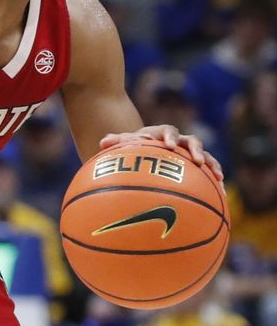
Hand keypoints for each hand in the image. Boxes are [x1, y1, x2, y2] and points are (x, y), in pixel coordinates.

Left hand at [99, 124, 223, 181]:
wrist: (147, 152)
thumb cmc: (135, 148)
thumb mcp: (126, 145)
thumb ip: (117, 142)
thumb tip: (102, 142)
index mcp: (162, 134)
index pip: (167, 130)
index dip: (169, 136)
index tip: (168, 145)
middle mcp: (179, 142)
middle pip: (192, 141)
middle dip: (196, 150)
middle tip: (198, 161)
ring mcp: (189, 154)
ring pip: (206, 156)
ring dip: (212, 164)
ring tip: (219, 177)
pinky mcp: (197, 167)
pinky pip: (209, 173)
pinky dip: (216, 181)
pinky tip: (222, 194)